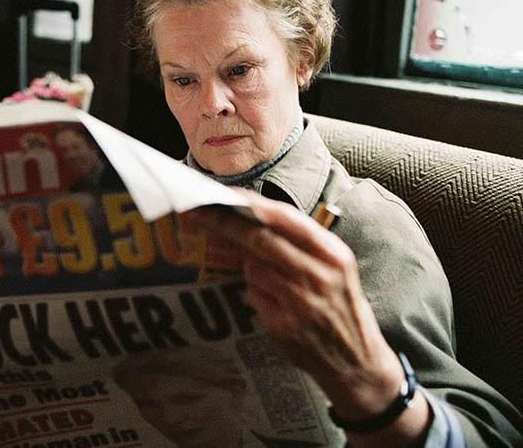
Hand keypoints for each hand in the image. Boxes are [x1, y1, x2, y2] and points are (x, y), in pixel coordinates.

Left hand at [185, 190, 429, 444]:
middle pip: (260, 239)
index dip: (251, 204)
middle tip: (198, 214)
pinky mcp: (285, 325)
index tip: (225, 195)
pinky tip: (270, 300)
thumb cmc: (339, 305)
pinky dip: (254, 293)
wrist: (357, 362)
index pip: (284, 218)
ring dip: (246, 266)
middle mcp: (319, 273)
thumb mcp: (334, 268)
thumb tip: (250, 217)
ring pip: (254, 268)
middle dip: (226, 225)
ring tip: (255, 270)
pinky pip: (254, 296)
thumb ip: (299, 243)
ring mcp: (301, 301)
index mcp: (333, 252)